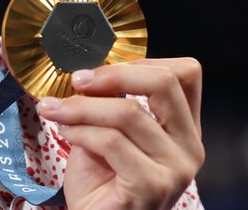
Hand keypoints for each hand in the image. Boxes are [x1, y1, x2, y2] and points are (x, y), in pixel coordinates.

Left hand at [36, 58, 204, 209]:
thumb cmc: (101, 181)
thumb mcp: (109, 129)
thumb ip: (112, 100)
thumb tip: (90, 69)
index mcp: (183, 128)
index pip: (185, 73)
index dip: (141, 62)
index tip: (102, 69)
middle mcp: (189, 147)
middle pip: (164, 82)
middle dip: (113, 73)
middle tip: (78, 80)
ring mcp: (176, 168)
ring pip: (128, 112)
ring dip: (81, 106)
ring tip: (58, 112)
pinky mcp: (153, 186)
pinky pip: (111, 141)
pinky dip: (80, 131)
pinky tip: (67, 134)